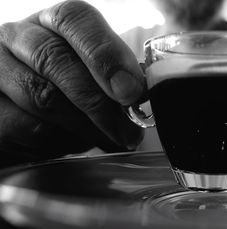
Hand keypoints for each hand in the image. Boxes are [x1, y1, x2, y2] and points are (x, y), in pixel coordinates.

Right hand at [0, 0, 144, 166]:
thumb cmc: (66, 91)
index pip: (75, 19)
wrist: (24, 116)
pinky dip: (61, 141)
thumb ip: (113, 77)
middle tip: (128, 130)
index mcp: (51, 23)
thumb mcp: (90, 75)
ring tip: (111, 140)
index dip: (106, 53)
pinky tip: (76, 142)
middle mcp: (17, 37)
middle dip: (101, 103)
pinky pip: (27, 127)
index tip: (131, 90)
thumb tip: (140, 93)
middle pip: (57, 61)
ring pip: (43, 97)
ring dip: (87, 127)